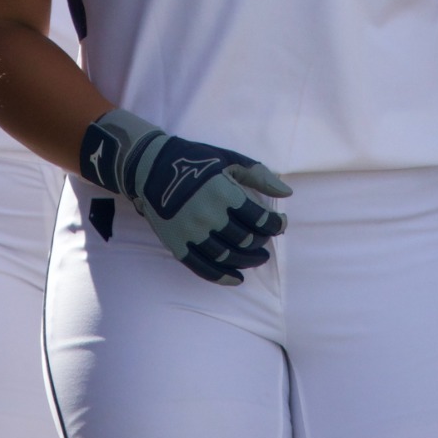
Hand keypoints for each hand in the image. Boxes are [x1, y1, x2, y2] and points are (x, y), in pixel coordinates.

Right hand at [78, 108, 290, 284]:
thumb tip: (287, 192)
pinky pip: (203, 268)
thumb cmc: (194, 160)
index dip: (276, 225)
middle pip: (246, 240)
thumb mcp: (228, 159)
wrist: (150, 167)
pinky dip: (223, 277)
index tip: (281, 224)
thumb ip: (259, 176)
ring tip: (257, 258)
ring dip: (247, 261)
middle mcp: (209, 216)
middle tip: (266, 242)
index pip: (260, 219)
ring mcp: (192, 233)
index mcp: (224, 193)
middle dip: (262, 243)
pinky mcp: (177, 245)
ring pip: (228, 256)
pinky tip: (236, 278)